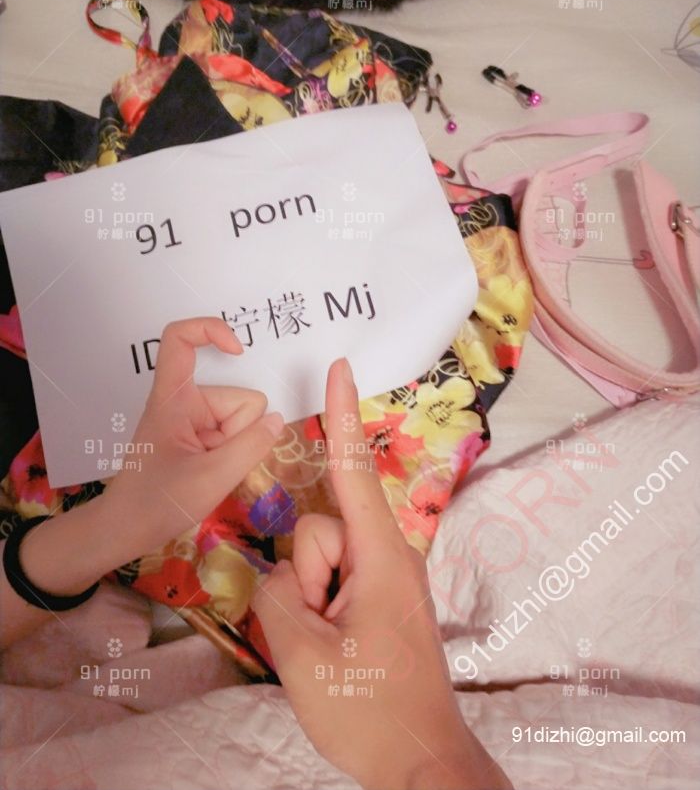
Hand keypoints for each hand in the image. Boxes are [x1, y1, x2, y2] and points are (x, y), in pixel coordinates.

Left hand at [97, 316, 283, 563]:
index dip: (211, 329)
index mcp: (174, 398)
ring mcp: (192, 421)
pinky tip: (214, 474)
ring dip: (236, 448)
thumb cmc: (157, 502)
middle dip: (240, 432)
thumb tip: (277, 420)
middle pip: (239, 399)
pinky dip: (232, 454)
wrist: (125, 531)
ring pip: (242, 421)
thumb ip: (252, 446)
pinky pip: (234, 436)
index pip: (180, 339)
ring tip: (209, 473)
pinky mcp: (198, 438)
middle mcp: (184, 402)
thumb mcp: (212, 478)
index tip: (239, 350)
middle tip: (213, 464)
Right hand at [253, 359, 511, 789]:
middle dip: (303, 576)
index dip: (340, 415)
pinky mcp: (378, 598)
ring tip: (335, 648)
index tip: (341, 367)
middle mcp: (387, 555)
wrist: (421, 763)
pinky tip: (335, 648)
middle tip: (325, 633)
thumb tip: (281, 577)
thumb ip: (275, 597)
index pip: (351, 470)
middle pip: (319, 531)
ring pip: (318, 562)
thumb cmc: (371, 711)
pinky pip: (330, 582)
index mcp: (380, 556)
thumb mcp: (303, 656)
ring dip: (309, 602)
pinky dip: (318, 607)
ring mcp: (383, 578)